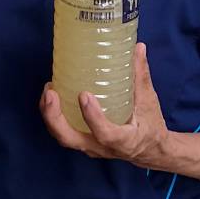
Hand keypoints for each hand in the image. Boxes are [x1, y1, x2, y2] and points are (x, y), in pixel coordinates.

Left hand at [40, 43, 169, 166]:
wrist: (150, 150)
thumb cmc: (150, 126)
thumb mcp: (148, 102)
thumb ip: (141, 75)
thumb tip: (138, 48)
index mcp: (125, 140)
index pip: (106, 134)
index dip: (93, 117)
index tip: (84, 94)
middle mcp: (103, 148)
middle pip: (71, 139)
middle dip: (55, 117)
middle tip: (50, 93)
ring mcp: (91, 148)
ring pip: (64, 137)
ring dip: (51, 116)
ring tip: (48, 90)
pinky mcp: (84, 143)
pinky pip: (65, 133)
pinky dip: (55, 117)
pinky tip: (53, 97)